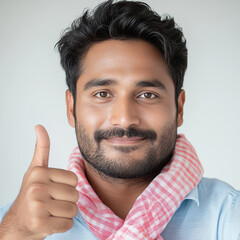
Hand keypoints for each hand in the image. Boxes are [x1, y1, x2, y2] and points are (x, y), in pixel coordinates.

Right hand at [0, 125, 78, 239]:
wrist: (18, 222)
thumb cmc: (32, 194)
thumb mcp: (35, 169)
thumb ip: (41, 148)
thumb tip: (39, 126)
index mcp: (39, 172)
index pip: (74, 179)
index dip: (68, 186)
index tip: (54, 189)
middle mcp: (36, 187)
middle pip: (75, 194)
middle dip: (68, 201)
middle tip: (52, 203)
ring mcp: (37, 205)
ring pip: (73, 209)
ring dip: (66, 214)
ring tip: (52, 212)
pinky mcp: (39, 223)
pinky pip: (68, 224)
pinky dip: (63, 226)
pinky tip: (50, 222)